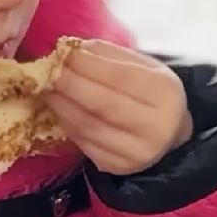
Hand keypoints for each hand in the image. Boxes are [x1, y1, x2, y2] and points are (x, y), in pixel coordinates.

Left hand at [44, 40, 191, 174]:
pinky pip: (84, 143)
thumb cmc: (152, 92)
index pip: (120, 77)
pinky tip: (58, 109)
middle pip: (102, 104)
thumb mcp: (142, 65)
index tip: (62, 52)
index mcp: (165, 94)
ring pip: (88, 126)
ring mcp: (137, 152)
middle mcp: (156, 127)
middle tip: (46, 71)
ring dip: (61, 105)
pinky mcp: (118, 167)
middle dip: (69, 84)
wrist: (170, 133)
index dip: (87, 65)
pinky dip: (66, 123)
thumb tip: (71, 49)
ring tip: (46, 88)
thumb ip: (108, 55)